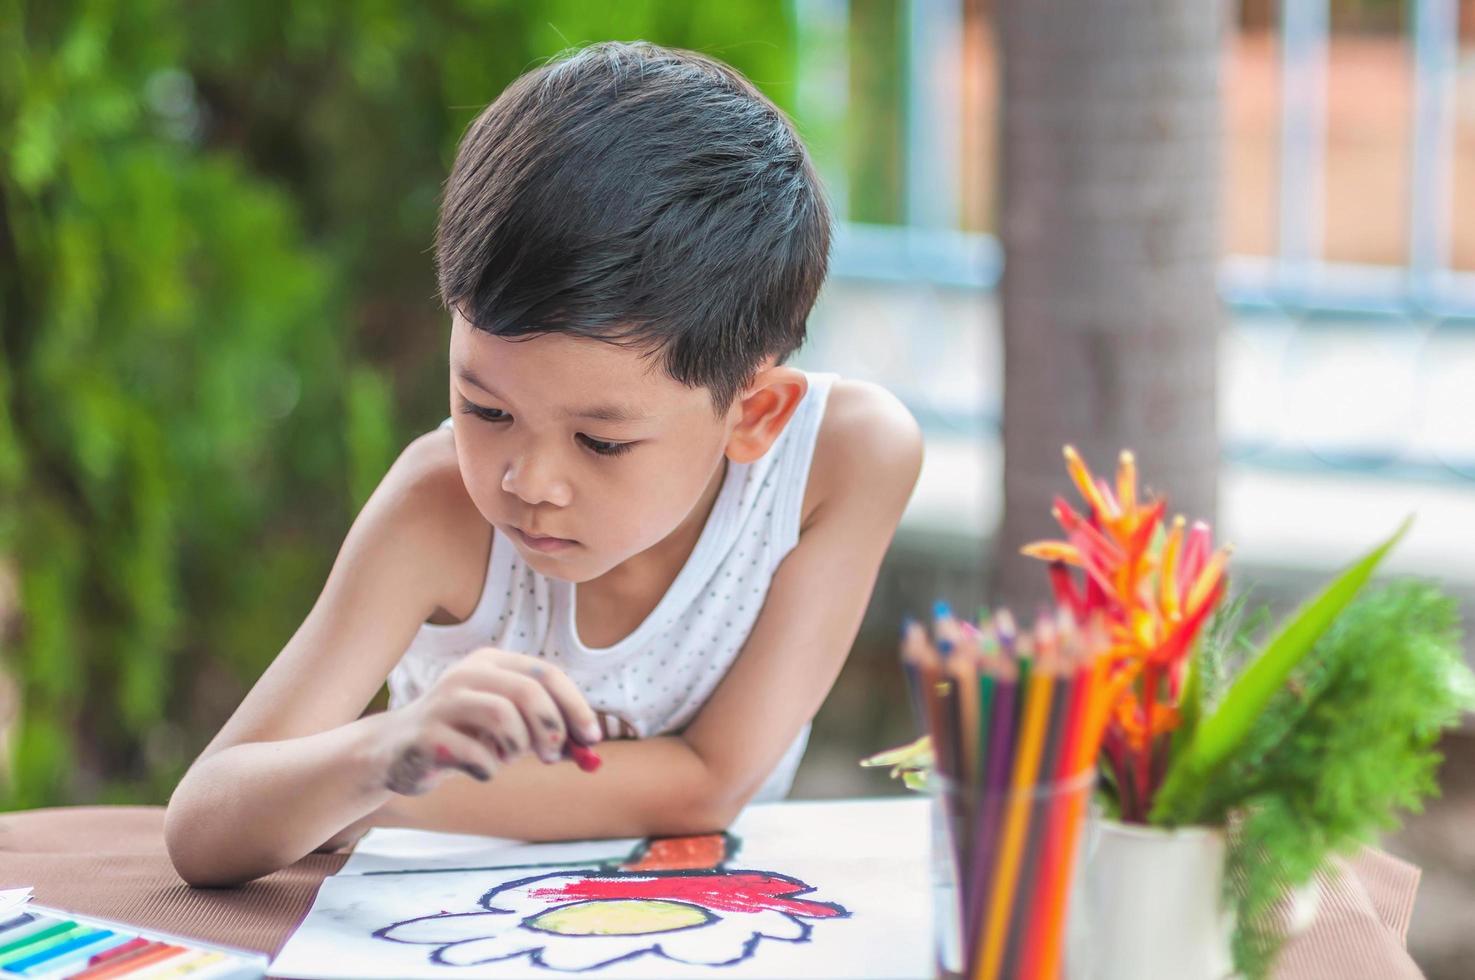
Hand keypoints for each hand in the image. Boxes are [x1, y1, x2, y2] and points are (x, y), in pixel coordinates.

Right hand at [374, 648, 601, 795]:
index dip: (576, 706)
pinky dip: (490, 769)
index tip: (592, 739)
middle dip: (551, 728)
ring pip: (504, 716)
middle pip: (528, 691)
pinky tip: (479, 769)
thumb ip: (545, 729)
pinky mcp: (427, 734)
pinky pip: (477, 754)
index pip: (547, 673)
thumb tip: (588, 745)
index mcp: (492, 662)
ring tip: (507, 757)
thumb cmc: (464, 735)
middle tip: (553, 756)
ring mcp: (444, 700)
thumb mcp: (507, 726)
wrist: (397, 751)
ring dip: (518, 747)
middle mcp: (468, 673)